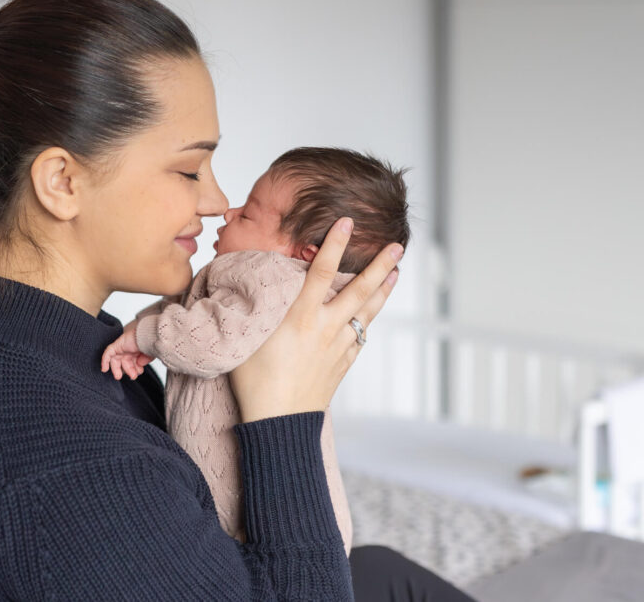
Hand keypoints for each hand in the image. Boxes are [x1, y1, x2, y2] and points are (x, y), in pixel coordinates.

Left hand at [101, 321, 154, 380]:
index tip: (139, 372)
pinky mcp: (117, 345)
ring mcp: (122, 347)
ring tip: (118, 376)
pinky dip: (104, 361)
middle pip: (125, 361)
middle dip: (128, 370)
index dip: (136, 369)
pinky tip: (104, 369)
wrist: (149, 335)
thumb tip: (140, 364)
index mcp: (138, 350)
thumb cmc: (152, 342)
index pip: (134, 361)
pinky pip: (107, 353)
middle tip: (132, 377)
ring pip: (115, 359)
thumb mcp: (150, 354)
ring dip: (116, 369)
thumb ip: (145, 360)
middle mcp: (130, 349)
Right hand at [229, 217, 401, 422]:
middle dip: (379, 266)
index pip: (322, 271)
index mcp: (301, 316)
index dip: (335, 244)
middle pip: (359, 290)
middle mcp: (325, 327)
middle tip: (397, 247)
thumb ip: (254, 309)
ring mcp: (337, 347)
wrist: (278, 422)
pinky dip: (367, 322)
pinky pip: (359, 337)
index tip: (347, 222)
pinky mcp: (341, 365)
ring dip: (383, 291)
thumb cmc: (253, 381)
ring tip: (396, 273)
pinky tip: (371, 315)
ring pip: (367, 313)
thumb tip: (248, 288)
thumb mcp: (246, 337)